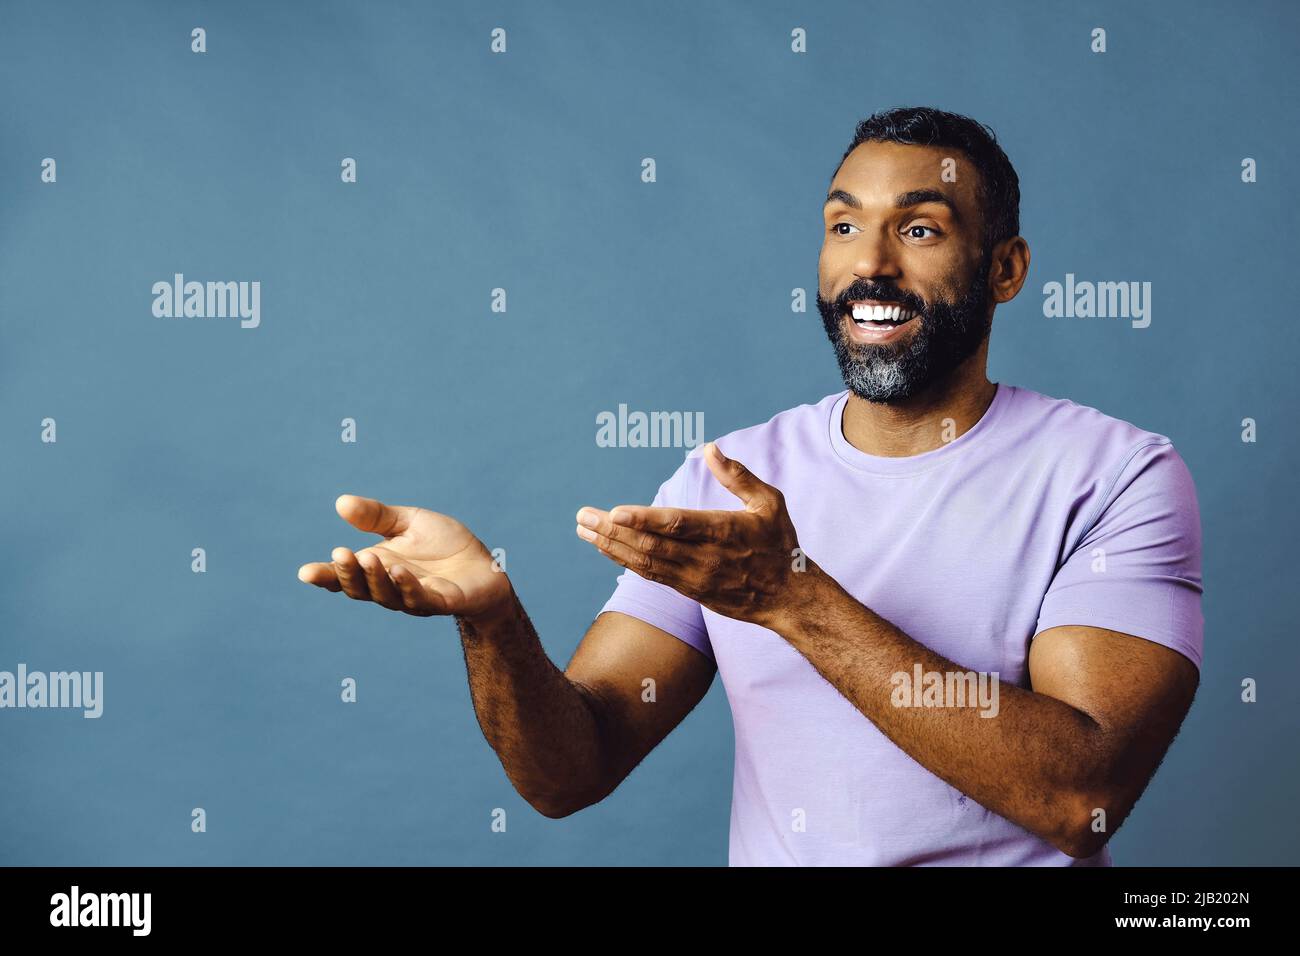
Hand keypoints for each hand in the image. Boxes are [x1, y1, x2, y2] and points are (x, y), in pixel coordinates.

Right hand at [298, 495, 512, 619]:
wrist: (483, 566)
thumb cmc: (442, 545)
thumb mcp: (407, 522)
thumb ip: (376, 516)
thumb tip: (341, 502)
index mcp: (377, 568)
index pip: (344, 577)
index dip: (325, 576)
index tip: (305, 572)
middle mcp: (390, 587)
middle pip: (361, 588)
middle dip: (348, 573)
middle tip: (340, 554)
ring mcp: (414, 598)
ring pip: (387, 595)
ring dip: (375, 579)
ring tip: (367, 558)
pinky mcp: (442, 602)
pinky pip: (421, 598)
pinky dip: (408, 586)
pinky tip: (399, 571)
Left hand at [575, 443, 816, 629]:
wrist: (787, 598)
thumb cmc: (779, 543)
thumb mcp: (770, 503)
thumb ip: (738, 476)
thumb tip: (709, 447)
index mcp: (723, 531)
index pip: (676, 525)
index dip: (643, 519)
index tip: (613, 511)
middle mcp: (703, 557)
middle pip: (650, 544)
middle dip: (612, 530)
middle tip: (582, 516)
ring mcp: (693, 577)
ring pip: (644, 561)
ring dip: (611, 545)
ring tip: (583, 530)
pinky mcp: (688, 589)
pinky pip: (650, 574)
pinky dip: (625, 560)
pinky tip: (605, 547)